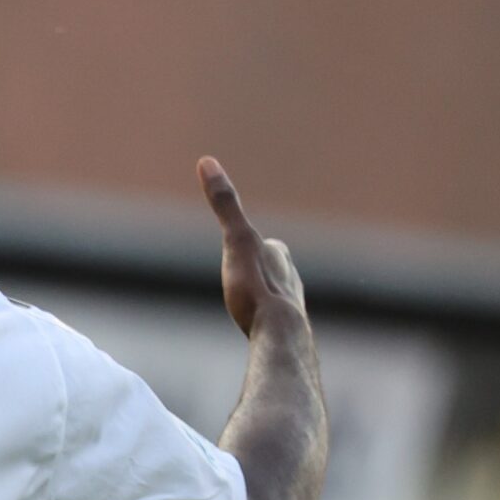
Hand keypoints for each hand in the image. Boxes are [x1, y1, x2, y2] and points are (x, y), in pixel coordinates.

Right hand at [199, 158, 306, 338]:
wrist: (279, 335)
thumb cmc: (255, 288)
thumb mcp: (235, 239)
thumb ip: (224, 203)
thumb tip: (207, 161)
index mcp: (280, 259)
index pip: (270, 246)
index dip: (257, 246)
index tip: (248, 246)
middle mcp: (292, 281)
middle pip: (277, 273)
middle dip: (266, 274)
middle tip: (251, 278)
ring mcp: (292, 309)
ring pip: (279, 300)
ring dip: (268, 303)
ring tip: (255, 311)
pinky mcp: (287, 337)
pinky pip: (276, 329)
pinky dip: (268, 329)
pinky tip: (262, 339)